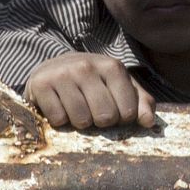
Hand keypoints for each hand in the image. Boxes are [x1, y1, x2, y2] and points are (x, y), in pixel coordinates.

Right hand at [24, 52, 155, 129]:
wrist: (54, 67)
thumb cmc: (94, 82)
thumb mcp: (120, 86)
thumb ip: (140, 102)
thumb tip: (149, 123)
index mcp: (112, 66)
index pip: (128, 111)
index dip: (122, 120)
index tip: (114, 112)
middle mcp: (87, 66)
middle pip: (105, 117)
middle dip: (100, 121)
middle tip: (93, 111)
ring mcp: (63, 74)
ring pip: (81, 120)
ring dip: (80, 122)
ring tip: (77, 109)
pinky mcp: (40, 84)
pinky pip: (58, 119)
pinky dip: (60, 121)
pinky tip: (60, 106)